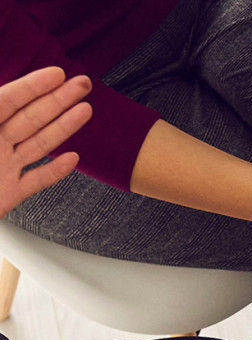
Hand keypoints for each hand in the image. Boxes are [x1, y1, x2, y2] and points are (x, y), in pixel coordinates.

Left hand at [0, 67, 92, 216]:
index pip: (8, 100)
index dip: (33, 86)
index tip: (56, 75)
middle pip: (30, 118)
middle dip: (58, 100)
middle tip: (81, 85)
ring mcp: (1, 169)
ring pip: (39, 144)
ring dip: (63, 127)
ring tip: (84, 111)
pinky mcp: (8, 194)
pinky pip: (37, 180)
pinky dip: (56, 171)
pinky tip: (72, 160)